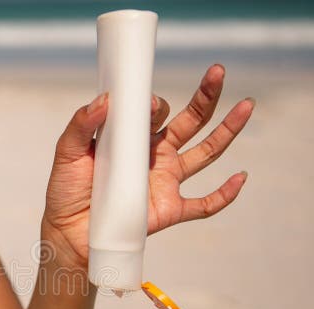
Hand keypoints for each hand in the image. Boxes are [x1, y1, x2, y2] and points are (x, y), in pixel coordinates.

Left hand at [42, 64, 253, 268]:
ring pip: (206, 153)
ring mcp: (166, 182)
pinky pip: (205, 204)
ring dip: (227, 131)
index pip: (155, 113)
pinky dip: (225, 193)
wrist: (68, 233)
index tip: (147, 103)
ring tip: (246, 107)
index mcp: (133, 139)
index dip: (155, 104)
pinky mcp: (170, 210)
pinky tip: (241, 177)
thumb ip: (81, 124)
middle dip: (206, 98)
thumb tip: (105, 98)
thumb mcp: (67, 153)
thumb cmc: (67, 191)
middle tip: (218, 72)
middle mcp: (155, 156)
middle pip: (190, 122)